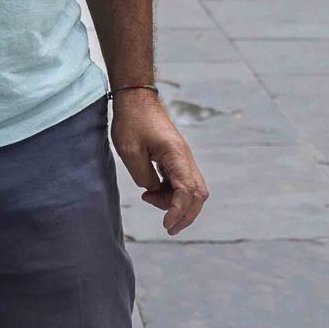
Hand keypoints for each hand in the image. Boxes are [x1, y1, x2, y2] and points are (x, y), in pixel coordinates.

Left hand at [110, 89, 208, 234]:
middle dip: (186, 215)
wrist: (135, 98)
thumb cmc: (131, 121)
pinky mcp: (176, 157)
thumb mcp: (130, 152)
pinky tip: (152, 193)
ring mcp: (182, 157)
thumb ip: (144, 177)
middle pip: (198, 194)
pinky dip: (172, 193)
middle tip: (169, 228)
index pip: (186, 190)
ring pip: (192, 189)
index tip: (166, 225)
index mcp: (176, 155)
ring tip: (150, 201)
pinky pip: (182, 182)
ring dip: (177, 204)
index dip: (178, 211)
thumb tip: (154, 190)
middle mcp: (185, 157)